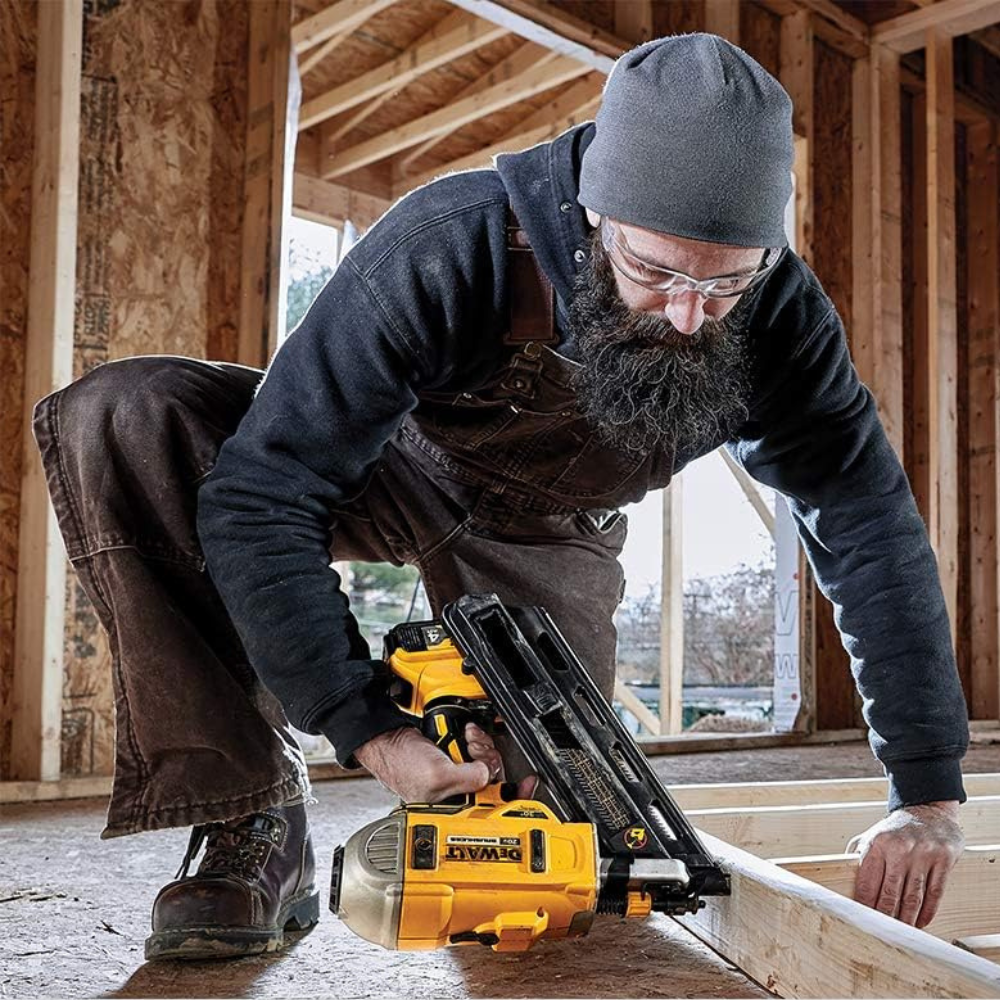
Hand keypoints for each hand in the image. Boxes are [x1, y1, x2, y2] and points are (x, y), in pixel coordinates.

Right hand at [354, 722, 536, 803]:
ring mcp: (461, 779)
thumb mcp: (436, 776)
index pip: (494, 811)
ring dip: (483, 746)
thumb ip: (468, 779)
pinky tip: (467, 735)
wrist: (389, 739)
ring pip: (491, 762)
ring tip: (466, 741)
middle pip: (496, 781)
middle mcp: (461, 798)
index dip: (514, 798)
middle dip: (489, 760)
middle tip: (475, 751)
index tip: (528, 785)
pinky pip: (481, 750)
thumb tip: (489, 774)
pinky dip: (478, 739)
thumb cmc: (401, 765)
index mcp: (455, 811)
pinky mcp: (460, 761)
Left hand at [847, 800, 963, 927]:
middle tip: (881, 933)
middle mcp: (899, 848)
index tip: (861, 920)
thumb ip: (858, 854)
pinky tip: (921, 922)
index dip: (863, 904)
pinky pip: (934, 893)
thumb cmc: (896, 830)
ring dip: (906, 919)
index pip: (867, 881)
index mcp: (877, 842)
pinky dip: (927, 912)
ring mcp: (923, 854)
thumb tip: (841, 877)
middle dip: (884, 917)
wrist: (928, 810)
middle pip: (890, 893)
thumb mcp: (872, 834)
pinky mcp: (943, 859)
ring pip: (912, 897)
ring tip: (901, 932)